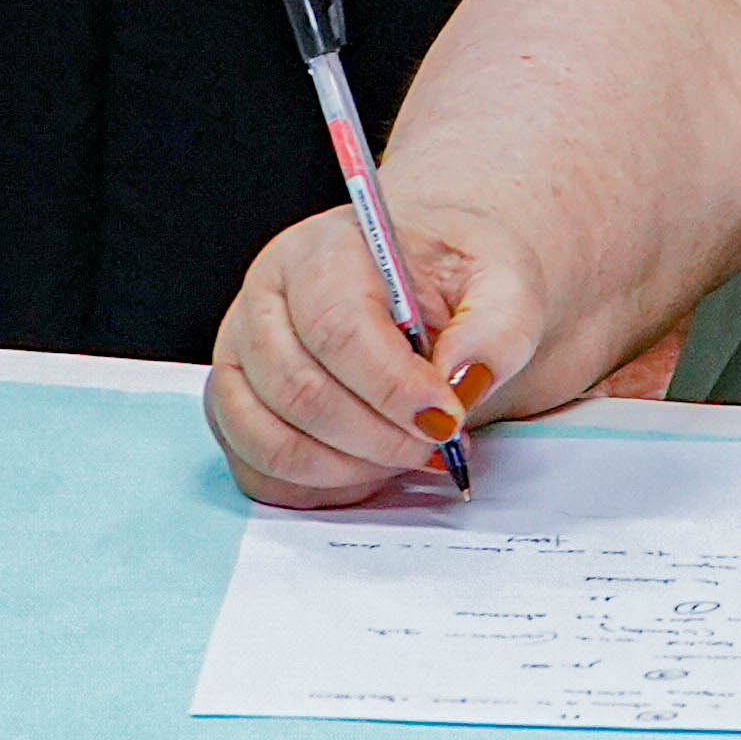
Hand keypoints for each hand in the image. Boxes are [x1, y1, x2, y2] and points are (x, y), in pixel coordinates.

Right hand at [208, 195, 535, 507]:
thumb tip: (461, 380)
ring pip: (273, 442)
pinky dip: (320, 489)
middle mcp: (265, 302)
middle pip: (300, 392)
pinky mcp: (238, 413)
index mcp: (322, 250)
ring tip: (410, 455)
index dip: (392, 386)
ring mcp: (241, 361)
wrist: (430, 288)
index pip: (338, 327)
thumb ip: (496, 327)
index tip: (445, 419)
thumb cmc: (454, 279)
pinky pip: (260, 474)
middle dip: (378, 437)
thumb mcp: (502, 282)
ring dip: (350, 469)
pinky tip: (371, 468)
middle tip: (439, 444)